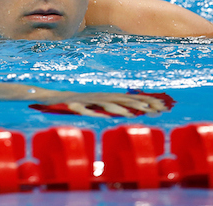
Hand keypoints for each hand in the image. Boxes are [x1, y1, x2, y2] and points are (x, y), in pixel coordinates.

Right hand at [29, 89, 174, 117]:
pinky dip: (91, 112)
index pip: (128, 98)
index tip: (161, 106)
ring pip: (104, 103)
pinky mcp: (73, 104)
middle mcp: (98, 96)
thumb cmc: (76, 103)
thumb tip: (131, 112)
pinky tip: (100, 116)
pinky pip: (82, 109)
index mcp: (105, 96)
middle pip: (121, 99)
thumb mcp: (96, 105)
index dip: (144, 101)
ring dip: (117, 108)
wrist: (51, 97)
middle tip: (155, 109)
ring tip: (130, 113)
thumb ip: (111, 107)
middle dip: (138, 104)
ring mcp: (86, 100)